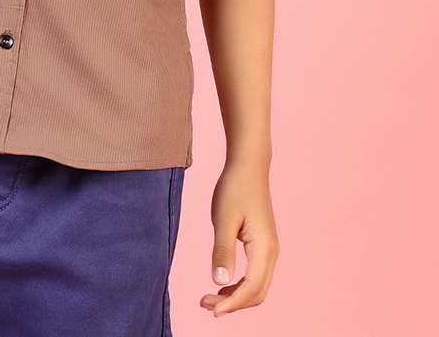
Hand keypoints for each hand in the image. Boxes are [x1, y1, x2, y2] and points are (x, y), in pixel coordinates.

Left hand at [201, 160, 278, 317]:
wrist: (248, 166)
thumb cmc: (234, 189)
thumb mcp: (223, 219)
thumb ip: (222, 251)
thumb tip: (219, 282)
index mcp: (264, 248)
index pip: (251, 288)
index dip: (231, 303)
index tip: (210, 309)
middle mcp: (272, 253)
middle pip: (257, 293)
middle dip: (233, 304)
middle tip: (205, 303)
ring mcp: (269, 249)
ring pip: (258, 286)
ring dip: (236, 296)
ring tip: (210, 297)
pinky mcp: (263, 245)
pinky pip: (255, 275)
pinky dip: (240, 285)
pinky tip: (222, 282)